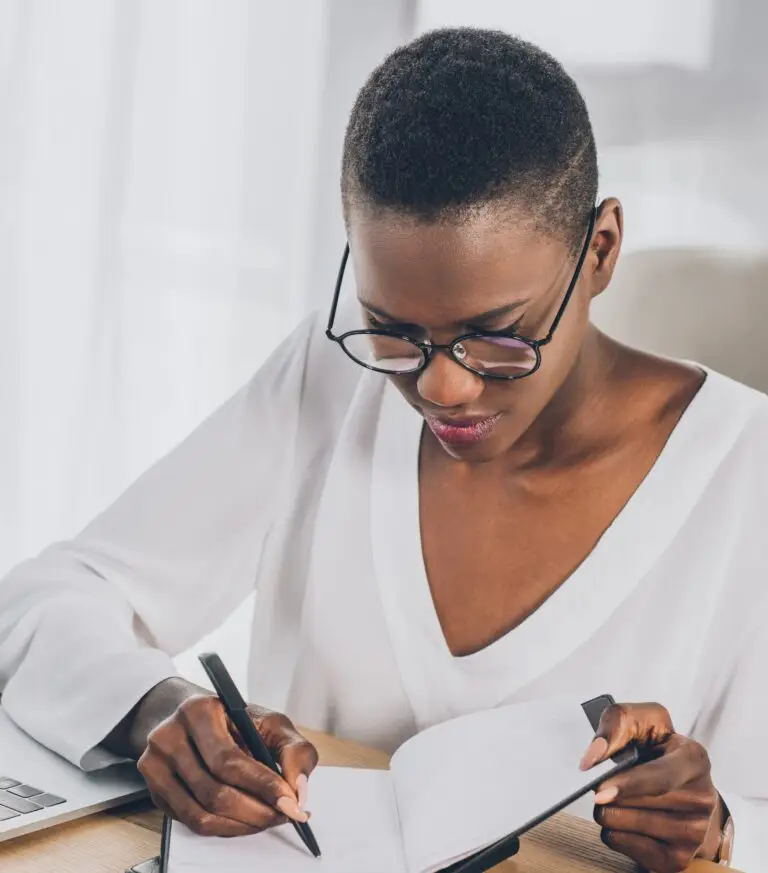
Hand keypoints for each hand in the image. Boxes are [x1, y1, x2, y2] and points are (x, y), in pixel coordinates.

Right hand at [135, 691, 317, 836]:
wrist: (194, 720)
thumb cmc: (235, 721)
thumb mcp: (270, 722)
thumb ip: (293, 750)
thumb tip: (297, 790)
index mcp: (198, 710)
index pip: (229, 760)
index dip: (262, 786)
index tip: (290, 802)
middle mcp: (168, 736)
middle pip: (214, 791)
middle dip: (256, 810)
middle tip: (284, 815)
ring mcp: (154, 765)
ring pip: (201, 813)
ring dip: (241, 825)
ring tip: (267, 819)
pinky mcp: (154, 790)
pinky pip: (190, 822)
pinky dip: (223, 828)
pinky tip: (244, 820)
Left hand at [579, 702, 724, 871]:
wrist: (685, 788)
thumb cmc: (657, 749)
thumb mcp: (643, 721)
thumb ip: (617, 723)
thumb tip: (592, 759)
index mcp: (695, 759)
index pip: (659, 777)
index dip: (628, 784)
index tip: (601, 790)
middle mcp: (701, 798)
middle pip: (632, 802)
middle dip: (608, 789)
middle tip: (611, 778)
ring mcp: (693, 833)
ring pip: (622, 823)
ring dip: (607, 808)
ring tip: (622, 796)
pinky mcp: (677, 860)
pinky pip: (621, 844)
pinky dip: (613, 830)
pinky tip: (627, 818)